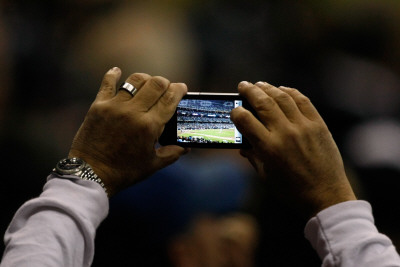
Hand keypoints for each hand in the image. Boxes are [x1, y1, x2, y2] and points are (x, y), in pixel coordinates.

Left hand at [68, 67, 188, 196]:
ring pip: (135, 80)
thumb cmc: (124, 172)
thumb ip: (172, 154)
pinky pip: (108, 83)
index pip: (170, 99)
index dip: (179, 90)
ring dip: (146, 79)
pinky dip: (113, 75)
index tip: (182, 89)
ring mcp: (114, 107)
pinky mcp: (98, 106)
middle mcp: (133, 112)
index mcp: (149, 126)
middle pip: (156, 84)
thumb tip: (186, 147)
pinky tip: (117, 71)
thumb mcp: (152, 165)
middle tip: (166, 88)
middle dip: (165, 83)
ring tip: (147, 84)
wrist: (91, 174)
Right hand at [231, 81, 355, 217]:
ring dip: (268, 88)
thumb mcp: (266, 176)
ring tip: (259, 85)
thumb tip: (242, 146)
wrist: (326, 196)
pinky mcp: (318, 125)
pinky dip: (290, 92)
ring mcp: (303, 127)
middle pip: (263, 102)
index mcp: (269, 148)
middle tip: (242, 86)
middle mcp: (285, 133)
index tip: (234, 110)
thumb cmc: (292, 190)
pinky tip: (282, 90)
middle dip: (249, 91)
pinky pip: (303, 101)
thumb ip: (253, 157)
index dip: (236, 112)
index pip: (245, 120)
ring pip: (282, 97)